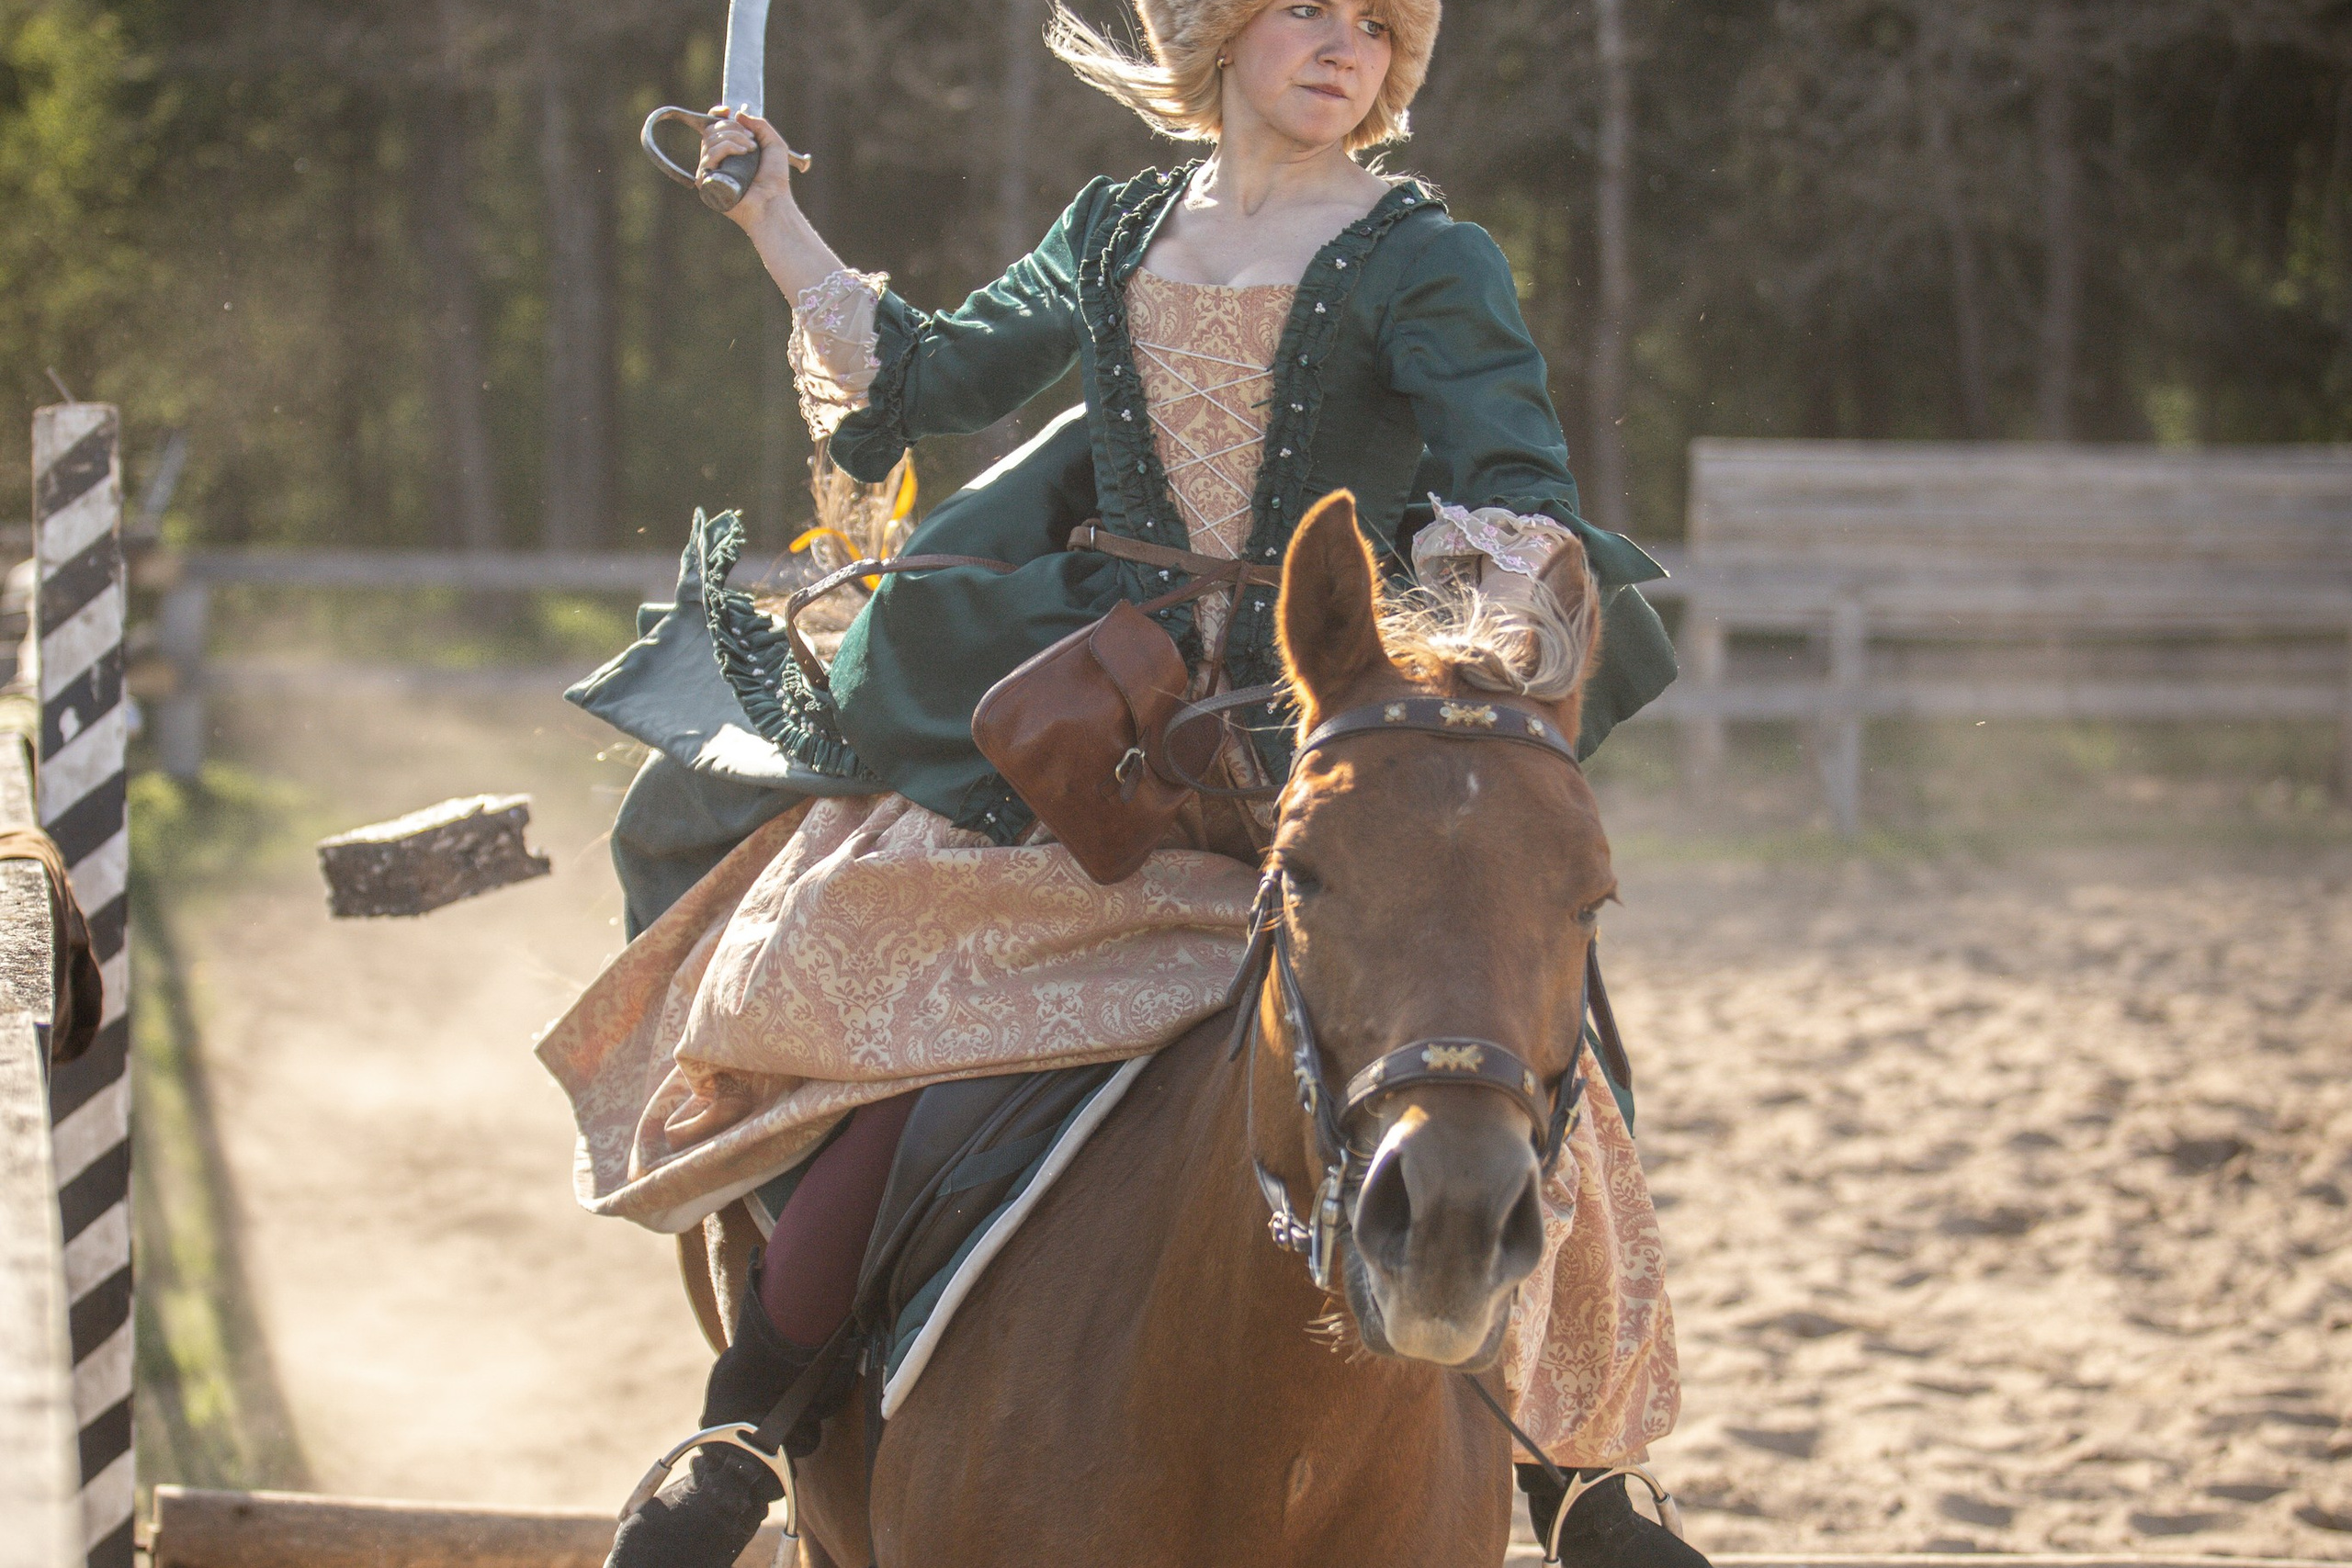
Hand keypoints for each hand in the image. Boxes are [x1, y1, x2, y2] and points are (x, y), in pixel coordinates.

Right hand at [699, 107, 803, 226]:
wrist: (773, 201)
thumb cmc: (775, 179)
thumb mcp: (774, 144)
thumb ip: (760, 124)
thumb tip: (737, 113)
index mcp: (728, 151)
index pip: (713, 127)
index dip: (717, 115)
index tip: (727, 111)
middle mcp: (716, 160)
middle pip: (712, 129)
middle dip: (733, 128)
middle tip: (752, 141)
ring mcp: (709, 170)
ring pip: (710, 139)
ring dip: (733, 138)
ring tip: (751, 150)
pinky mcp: (705, 180)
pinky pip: (709, 154)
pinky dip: (726, 148)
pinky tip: (742, 154)